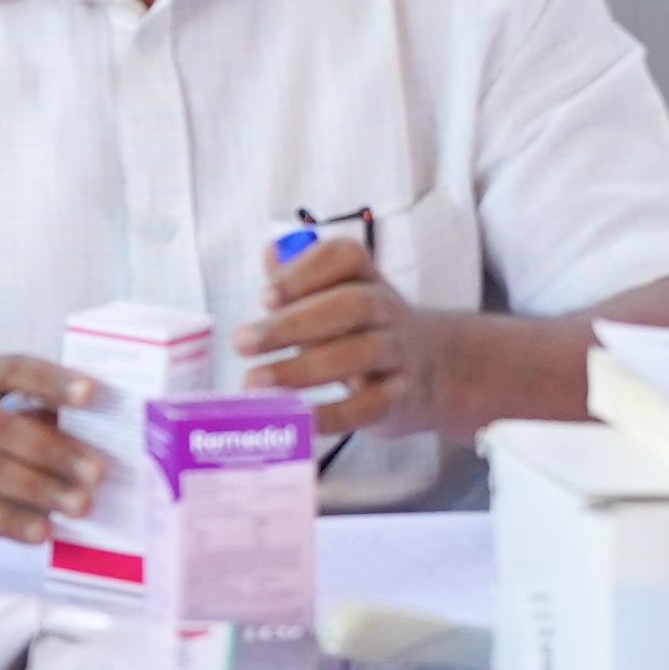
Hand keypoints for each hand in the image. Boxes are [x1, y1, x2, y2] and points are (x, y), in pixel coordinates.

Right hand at [0, 353, 101, 538]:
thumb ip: (30, 407)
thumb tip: (94, 432)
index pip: (15, 370)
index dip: (52, 381)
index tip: (92, 393)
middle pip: (5, 428)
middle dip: (55, 451)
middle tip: (98, 471)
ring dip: (41, 490)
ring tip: (82, 505)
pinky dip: (11, 521)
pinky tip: (43, 532)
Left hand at [237, 232, 437, 441]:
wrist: (427, 371)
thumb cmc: (357, 329)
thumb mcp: (332, 297)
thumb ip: (298, 278)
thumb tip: (272, 253)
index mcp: (365, 277)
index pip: (345, 257)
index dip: (304, 273)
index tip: (264, 298)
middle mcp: (386, 308)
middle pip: (351, 306)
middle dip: (292, 324)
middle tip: (241, 342)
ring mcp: (398, 353)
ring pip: (362, 354)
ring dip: (302, 369)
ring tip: (253, 382)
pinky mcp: (400, 397)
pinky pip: (370, 405)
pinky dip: (333, 413)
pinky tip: (295, 417)